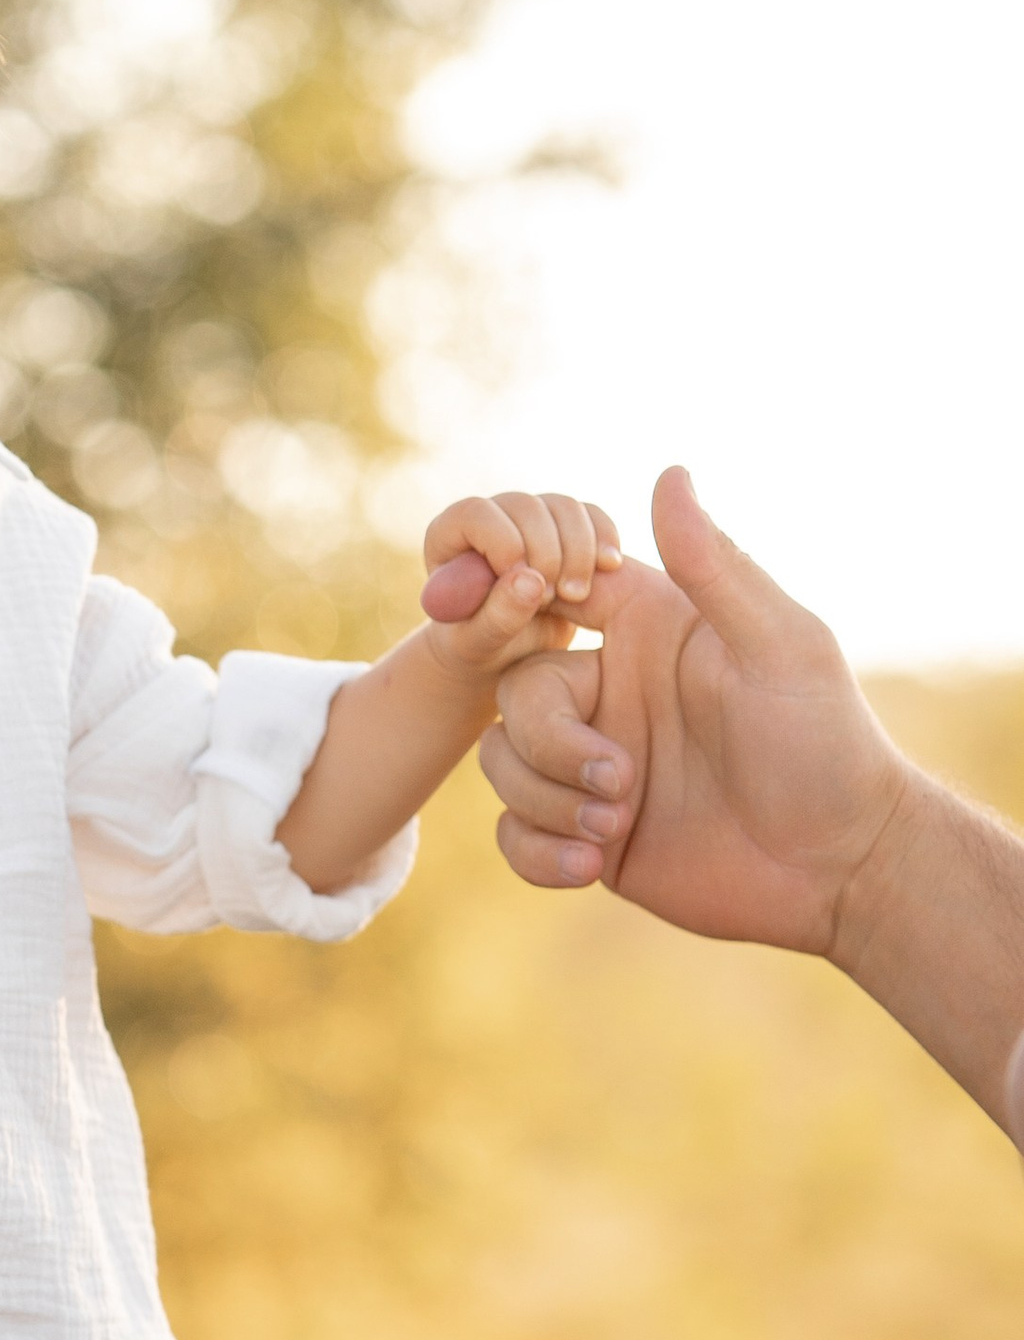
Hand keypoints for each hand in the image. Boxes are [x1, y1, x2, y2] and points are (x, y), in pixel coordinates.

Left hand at [418, 489, 623, 679]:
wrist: (507, 653)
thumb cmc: (479, 649)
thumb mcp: (479, 643)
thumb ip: (497, 616)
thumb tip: (530, 580)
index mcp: (449, 535)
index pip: (477, 514)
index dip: (503, 542)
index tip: (522, 581)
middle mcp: (492, 515)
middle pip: (526, 507)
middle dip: (546, 553)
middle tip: (549, 598)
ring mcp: (531, 516)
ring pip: (564, 508)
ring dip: (578, 551)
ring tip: (574, 596)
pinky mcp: (567, 526)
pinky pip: (592, 515)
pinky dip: (604, 539)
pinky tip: (609, 569)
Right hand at [477, 468, 910, 954]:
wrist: (837, 867)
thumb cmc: (824, 743)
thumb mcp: (778, 646)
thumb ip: (716, 566)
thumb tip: (670, 471)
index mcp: (647, 631)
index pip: (550, 593)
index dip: (516, 607)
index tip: (530, 636)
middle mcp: (612, 692)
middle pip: (513, 696)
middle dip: (550, 747)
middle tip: (621, 783)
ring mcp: (593, 766)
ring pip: (502, 765)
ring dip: (547, 803)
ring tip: (616, 831)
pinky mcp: (586, 836)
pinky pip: (514, 836)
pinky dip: (538, 855)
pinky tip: (594, 867)